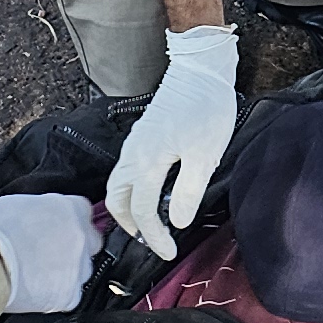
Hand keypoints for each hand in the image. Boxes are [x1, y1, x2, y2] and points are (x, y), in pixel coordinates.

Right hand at [0, 193, 111, 315]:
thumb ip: (39, 208)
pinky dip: (58, 294)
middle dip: (75, 245)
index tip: (61, 225)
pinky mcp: (70, 295)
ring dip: (68, 270)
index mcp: (68, 208)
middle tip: (51, 250)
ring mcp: (78, 267)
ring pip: (83, 268)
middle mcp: (80, 236)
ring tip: (40, 273)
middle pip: (90, 240)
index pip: (84, 209)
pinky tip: (39, 289)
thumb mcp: (14, 203)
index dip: (70, 218)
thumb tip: (38, 214)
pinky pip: (71, 294)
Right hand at [105, 25, 240, 257]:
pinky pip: (127, 170)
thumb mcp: (205, 155)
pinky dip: (134, 188)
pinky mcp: (142, 135)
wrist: (200, 70)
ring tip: (152, 220)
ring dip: (130, 207)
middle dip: (131, 224)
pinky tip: (156, 190)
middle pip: (117, 199)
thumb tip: (177, 222)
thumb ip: (189, 192)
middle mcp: (133, 154)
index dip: (154, 236)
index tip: (168, 252)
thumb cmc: (206, 108)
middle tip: (153, 239)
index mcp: (146, 162)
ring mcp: (135, 143)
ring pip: (119, 184)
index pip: (142, 211)